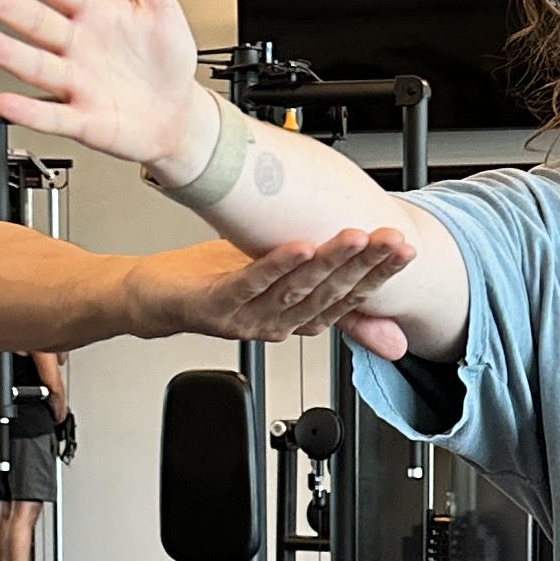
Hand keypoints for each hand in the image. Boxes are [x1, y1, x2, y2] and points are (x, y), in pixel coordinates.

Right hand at [0, 0, 207, 170]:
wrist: (177, 114)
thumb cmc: (165, 60)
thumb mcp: (157, 0)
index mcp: (93, 13)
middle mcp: (77, 47)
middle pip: (35, 21)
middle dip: (3, 5)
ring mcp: (76, 83)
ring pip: (36, 65)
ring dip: (6, 52)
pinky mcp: (83, 120)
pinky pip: (51, 116)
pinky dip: (27, 111)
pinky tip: (4, 100)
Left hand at [131, 232, 417, 346]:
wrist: (155, 297)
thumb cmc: (215, 279)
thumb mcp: (276, 272)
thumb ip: (317, 271)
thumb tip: (358, 257)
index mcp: (296, 316)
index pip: (348, 297)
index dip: (379, 274)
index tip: (404, 248)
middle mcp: (277, 322)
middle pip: (330, 294)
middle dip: (366, 266)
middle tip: (393, 240)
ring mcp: (247, 317)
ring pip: (297, 290)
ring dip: (329, 263)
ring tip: (355, 238)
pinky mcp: (217, 306)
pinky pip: (251, 285)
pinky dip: (276, 266)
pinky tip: (297, 246)